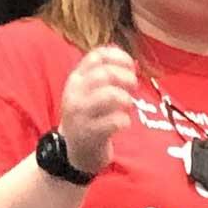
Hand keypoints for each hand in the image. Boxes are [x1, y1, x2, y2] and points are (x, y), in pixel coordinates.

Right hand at [57, 45, 137, 175]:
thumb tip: (128, 62)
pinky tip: (124, 123)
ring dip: (126, 98)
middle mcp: (76, 93)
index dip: (118, 58)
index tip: (131, 65)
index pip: (96, 57)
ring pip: (110, 95)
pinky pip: (115, 121)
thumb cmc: (87, 117)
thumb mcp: (87, 92)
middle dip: (126, 77)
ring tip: (128, 105)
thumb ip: (103, 76)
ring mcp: (81, 114)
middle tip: (134, 86)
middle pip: (105, 74)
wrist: (74, 151)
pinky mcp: (90, 133)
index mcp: (76, 79)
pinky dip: (125, 120)